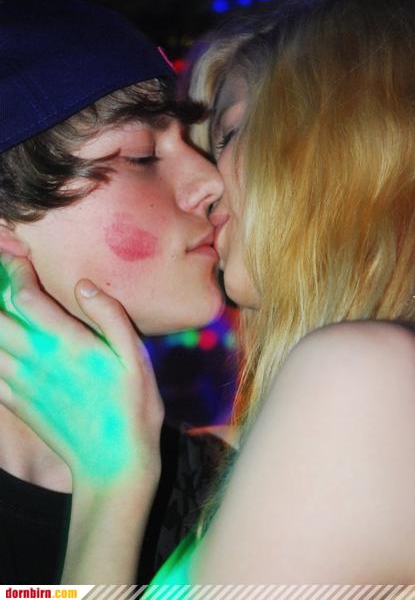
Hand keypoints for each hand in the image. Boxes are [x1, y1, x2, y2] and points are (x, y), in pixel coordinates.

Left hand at [0, 254, 163, 486]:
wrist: (112, 461)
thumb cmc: (131, 406)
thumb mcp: (136, 357)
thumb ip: (109, 315)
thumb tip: (82, 285)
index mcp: (65, 342)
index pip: (24, 295)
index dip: (16, 270)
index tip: (19, 256)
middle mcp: (35, 358)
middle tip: (4, 273)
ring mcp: (20, 381)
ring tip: (2, 306)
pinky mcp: (15, 401)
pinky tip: (3, 343)